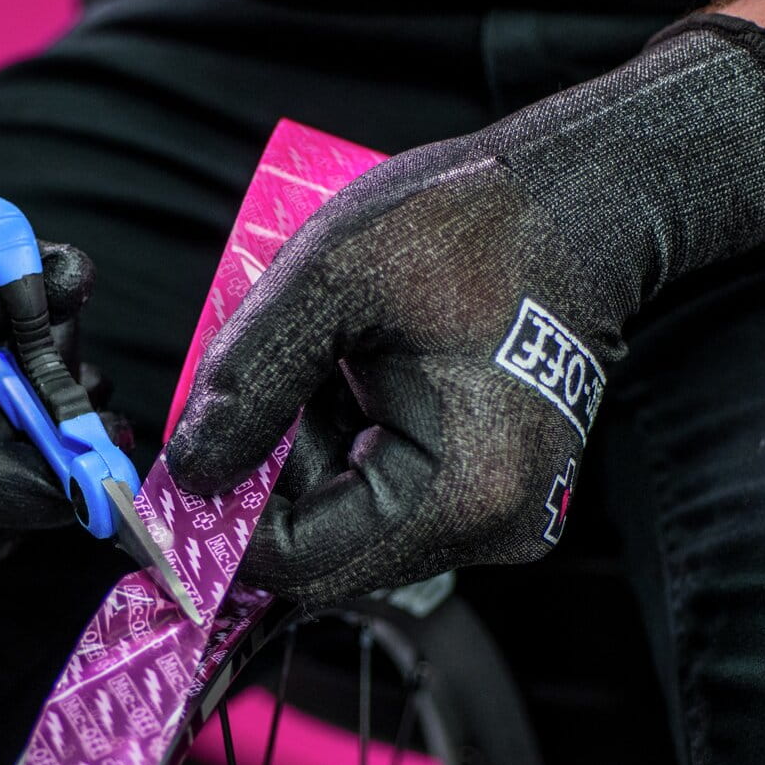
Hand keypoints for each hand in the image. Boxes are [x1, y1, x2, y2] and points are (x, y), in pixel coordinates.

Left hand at [168, 16, 764, 602]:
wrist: (584, 200)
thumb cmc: (475, 223)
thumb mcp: (333, 277)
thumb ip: (250, 379)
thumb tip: (189, 470)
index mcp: (462, 490)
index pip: (302, 565)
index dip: (225, 525)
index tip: (179, 464)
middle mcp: (494, 529)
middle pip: (326, 554)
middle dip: (266, 484)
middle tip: (246, 396)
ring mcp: (501, 517)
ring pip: (350, 526)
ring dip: (303, 460)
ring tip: (318, 363)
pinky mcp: (493, 494)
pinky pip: (387, 500)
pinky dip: (345, 449)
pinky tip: (352, 377)